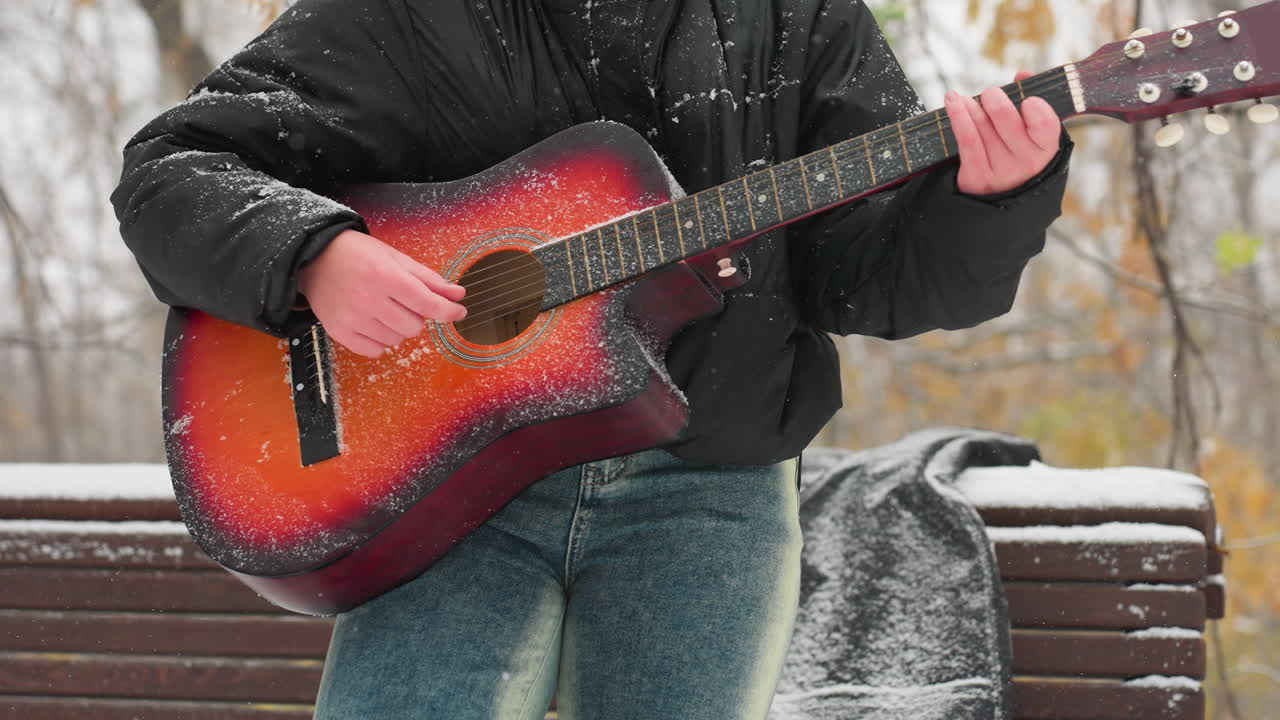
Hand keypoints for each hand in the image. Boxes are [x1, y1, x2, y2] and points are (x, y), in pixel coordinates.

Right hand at [297, 229, 465, 357]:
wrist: (315, 257)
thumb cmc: (358, 254)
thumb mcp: (396, 258)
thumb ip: (429, 279)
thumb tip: (458, 295)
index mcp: (385, 275)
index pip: (428, 304)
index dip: (449, 311)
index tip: (458, 312)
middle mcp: (368, 298)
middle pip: (414, 326)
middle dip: (417, 316)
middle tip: (403, 301)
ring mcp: (352, 317)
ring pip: (396, 339)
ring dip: (398, 327)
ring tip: (384, 308)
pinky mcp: (339, 331)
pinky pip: (375, 350)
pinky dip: (380, 340)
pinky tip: (373, 322)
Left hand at [943, 71, 1060, 195]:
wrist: (999, 203)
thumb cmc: (1018, 158)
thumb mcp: (1033, 136)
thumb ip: (1033, 104)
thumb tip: (1022, 75)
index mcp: (1046, 149)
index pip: (1046, 125)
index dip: (1036, 109)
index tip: (1027, 100)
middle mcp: (1027, 163)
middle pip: (1007, 121)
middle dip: (994, 100)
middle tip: (990, 93)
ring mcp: (1002, 172)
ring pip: (982, 127)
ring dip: (971, 107)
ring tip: (963, 99)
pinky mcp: (977, 177)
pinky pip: (967, 140)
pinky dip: (958, 116)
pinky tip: (953, 101)